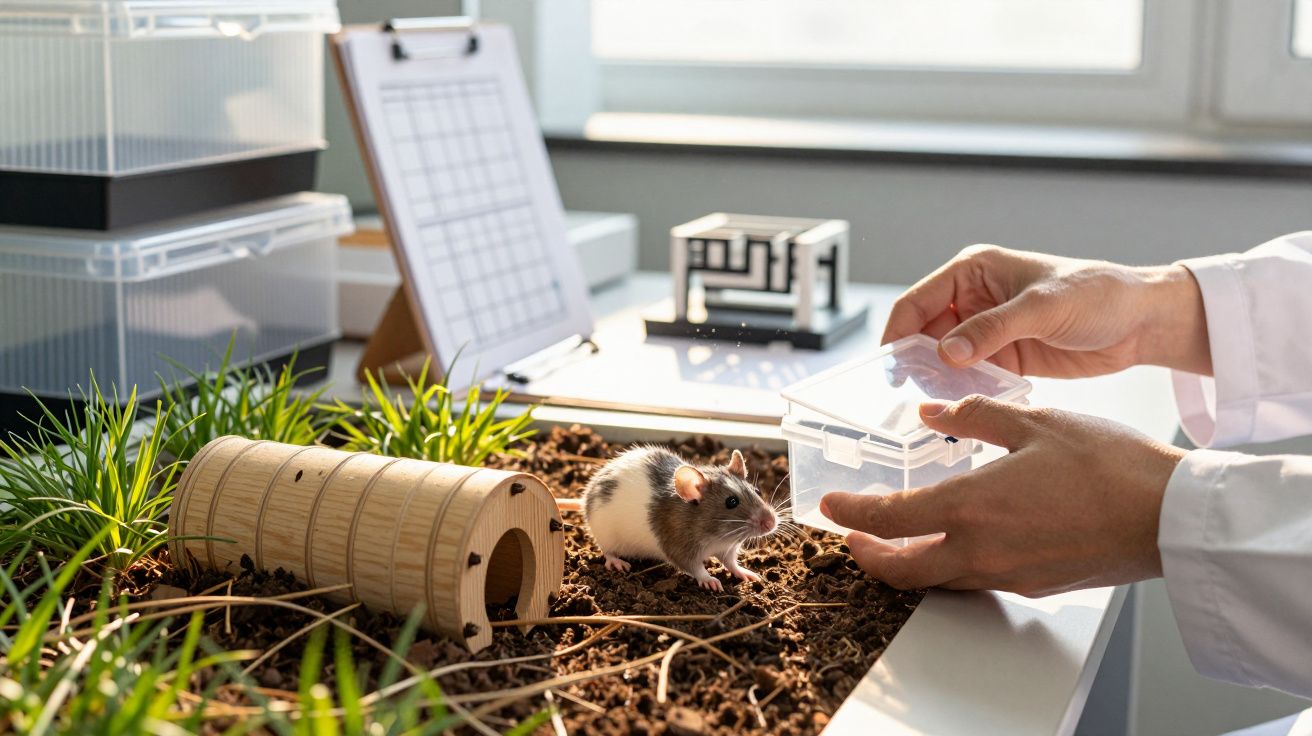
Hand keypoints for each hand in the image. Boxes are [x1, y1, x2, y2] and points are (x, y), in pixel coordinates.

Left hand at [819, 395, 1185, 596]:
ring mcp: (1009, 574)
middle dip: (869, 555)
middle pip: (903, 570)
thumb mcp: (1034, 422)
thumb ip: (973, 417)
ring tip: (898, 539)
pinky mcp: (1035, 584)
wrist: (1170, 515)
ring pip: (939, 580)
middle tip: (853, 537)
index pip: (890, 519)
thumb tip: (932, 414)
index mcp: (972, 507)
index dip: (854, 514)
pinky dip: (951, 566)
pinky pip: (977, 580)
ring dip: (910, 563)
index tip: (833, 507)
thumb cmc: (1109, 465)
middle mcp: (982, 550)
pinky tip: (960, 541)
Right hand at [883, 245, 1211, 376]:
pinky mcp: (1003, 359)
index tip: (889, 368)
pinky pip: (971, 379)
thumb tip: (945, 352)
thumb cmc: (1098, 294)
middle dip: (915, 362)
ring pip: (944, 360)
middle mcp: (972, 301)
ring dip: (939, 382)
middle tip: (911, 394)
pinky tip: (963, 409)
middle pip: (923, 335)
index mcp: (972, 272)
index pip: (916, 303)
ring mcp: (986, 332)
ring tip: (934, 407)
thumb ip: (992, 329)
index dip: (897, 334)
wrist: (1142, 322)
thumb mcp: (1042, 307)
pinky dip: (964, 393)